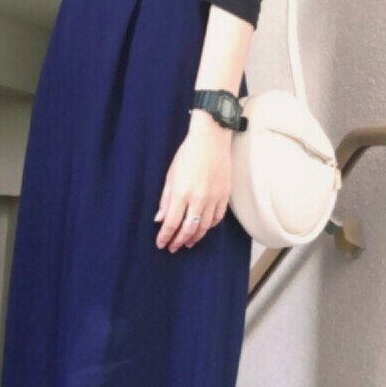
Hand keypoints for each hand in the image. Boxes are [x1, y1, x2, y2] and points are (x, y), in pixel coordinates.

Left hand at [153, 116, 232, 251]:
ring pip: (204, 226)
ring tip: (187, 243)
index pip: (172, 223)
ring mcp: (214, 198)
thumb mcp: (171, 174)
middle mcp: (198, 198)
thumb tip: (160, 218)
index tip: (161, 244)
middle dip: (178, 241)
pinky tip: (203, 229)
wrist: (211, 139)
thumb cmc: (188, 153)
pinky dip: (209, 226)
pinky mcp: (225, 195)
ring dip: (194, 237)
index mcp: (181, 192)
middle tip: (173, 247)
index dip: (165, 236)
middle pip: (188, 228)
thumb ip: (165, 199)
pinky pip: (217, 217)